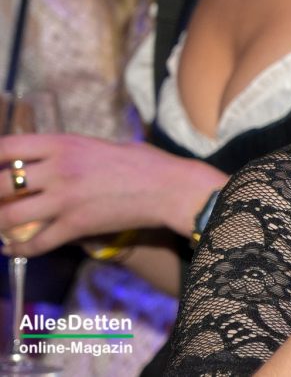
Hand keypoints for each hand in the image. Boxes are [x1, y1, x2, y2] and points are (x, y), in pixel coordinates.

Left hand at [0, 134, 226, 254]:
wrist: (171, 188)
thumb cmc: (144, 162)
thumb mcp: (101, 145)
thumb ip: (72, 151)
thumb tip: (50, 158)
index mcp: (64, 144)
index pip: (6, 147)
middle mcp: (58, 170)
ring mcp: (65, 199)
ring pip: (8, 217)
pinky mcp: (76, 225)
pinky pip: (35, 242)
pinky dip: (17, 249)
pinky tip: (10, 248)